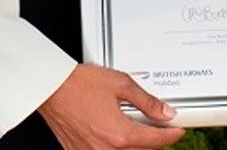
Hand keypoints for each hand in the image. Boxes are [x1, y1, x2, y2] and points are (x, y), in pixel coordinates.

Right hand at [37, 64, 184, 149]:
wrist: (50, 87)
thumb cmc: (78, 83)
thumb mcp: (120, 84)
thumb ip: (146, 101)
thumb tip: (164, 112)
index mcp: (120, 134)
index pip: (156, 140)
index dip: (171, 135)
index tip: (176, 131)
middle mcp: (106, 149)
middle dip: (153, 140)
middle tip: (157, 127)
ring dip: (134, 146)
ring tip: (134, 129)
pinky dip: (114, 148)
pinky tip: (114, 135)